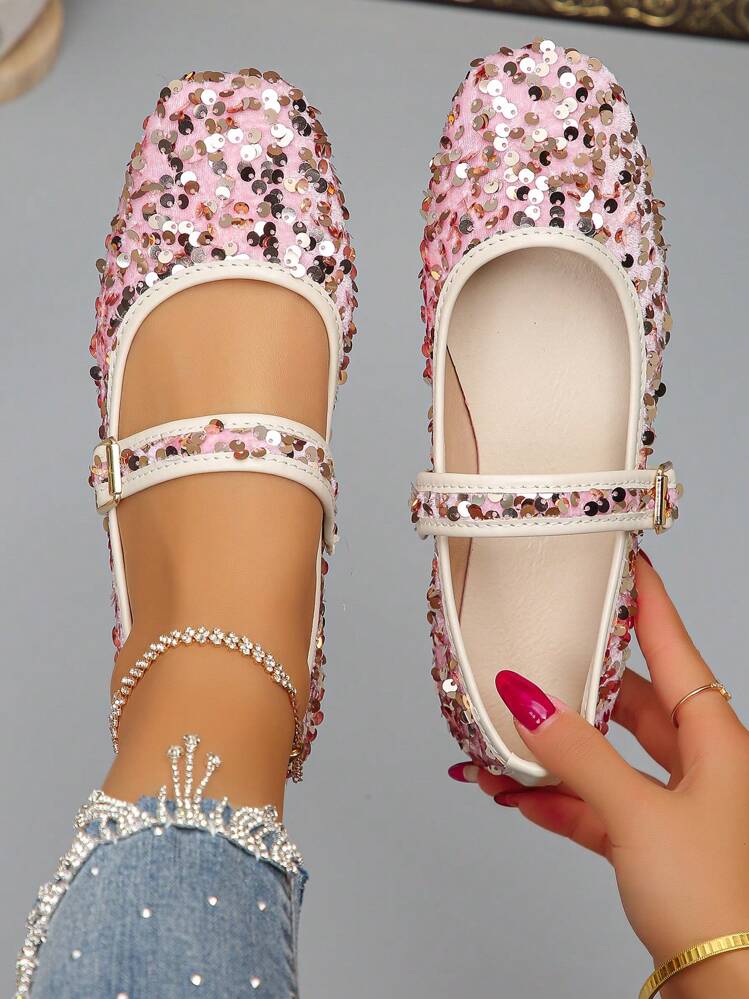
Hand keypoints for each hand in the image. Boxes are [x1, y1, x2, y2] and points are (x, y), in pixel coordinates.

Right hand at [449, 554, 748, 996]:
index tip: (623, 560)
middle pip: (629, 702)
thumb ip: (576, 753)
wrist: (729, 991)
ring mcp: (676, 805)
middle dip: (574, 687)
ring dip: (551, 753)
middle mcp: (701, 764)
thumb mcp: (636, 813)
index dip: (647, 602)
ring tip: (495, 741)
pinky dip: (556, 798)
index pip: (674, 647)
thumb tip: (524, 698)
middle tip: (534, 653)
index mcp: (716, 739)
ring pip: (605, 757)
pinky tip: (513, 794)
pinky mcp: (653, 845)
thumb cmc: (714, 900)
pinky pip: (596, 804)